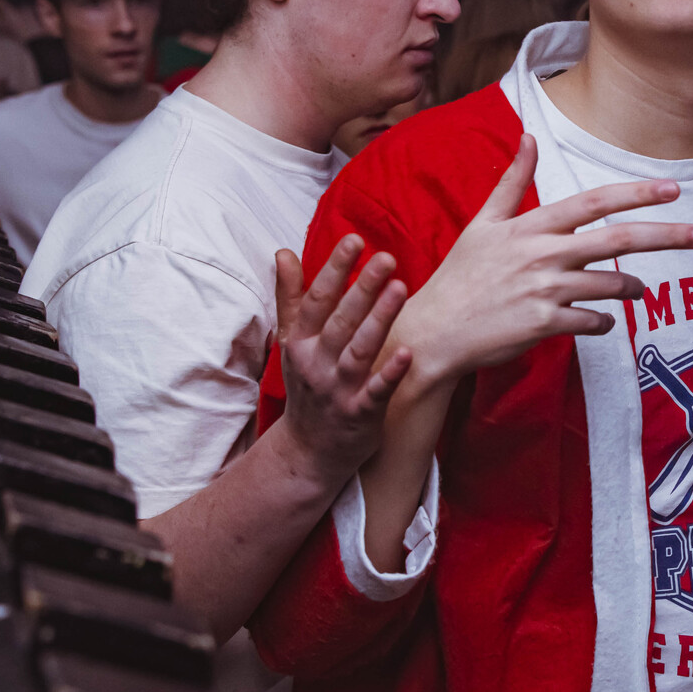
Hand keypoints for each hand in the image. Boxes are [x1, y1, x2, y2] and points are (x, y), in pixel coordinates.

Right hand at [273, 234, 413, 475]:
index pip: (317, 300)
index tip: (355, 240)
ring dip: (379, 320)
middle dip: (362, 287)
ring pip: (359, 350)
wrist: (308, 451)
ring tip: (399, 289)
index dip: (335, 269)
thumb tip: (283, 252)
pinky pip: (376, 392)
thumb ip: (291, 297)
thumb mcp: (291, 342)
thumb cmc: (307, 386)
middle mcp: (316, 364)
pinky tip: (409, 353)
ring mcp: (337, 390)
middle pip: (340, 320)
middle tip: (386, 257)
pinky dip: (390, 374)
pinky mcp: (360, 415)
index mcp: (300, 343)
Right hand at [392, 135, 692, 389]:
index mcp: (531, 227)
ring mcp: (545, 291)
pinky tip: (603, 321)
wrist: (435, 330)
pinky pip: (594, 322)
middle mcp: (542, 255)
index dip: (635, 194)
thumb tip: (527, 137)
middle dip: (665, 235)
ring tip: (641, 290)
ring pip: (611, 285)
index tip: (672, 189)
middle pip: (616, 240)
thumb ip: (511, 182)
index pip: (593, 202)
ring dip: (633, 288)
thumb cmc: (461, 276)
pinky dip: (605, 322)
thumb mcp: (483, 223)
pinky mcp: (544, 325)